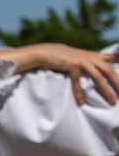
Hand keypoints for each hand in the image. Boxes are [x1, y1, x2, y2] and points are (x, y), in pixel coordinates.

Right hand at [0, 43, 118, 105]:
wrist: (44, 52)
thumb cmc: (64, 57)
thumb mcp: (80, 57)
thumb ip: (93, 61)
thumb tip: (105, 67)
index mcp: (94, 56)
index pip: (113, 59)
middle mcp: (90, 57)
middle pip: (109, 71)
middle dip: (118, 83)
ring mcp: (81, 60)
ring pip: (99, 76)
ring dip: (106, 90)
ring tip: (112, 101)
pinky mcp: (71, 65)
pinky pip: (78, 81)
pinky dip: (80, 93)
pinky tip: (82, 103)